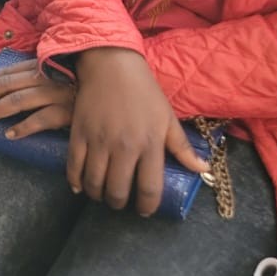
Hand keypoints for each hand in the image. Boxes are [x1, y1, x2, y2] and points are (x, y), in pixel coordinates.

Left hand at [0, 57, 75, 138]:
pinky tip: (10, 135)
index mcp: (41, 67)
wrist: (115, 90)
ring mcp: (57, 93)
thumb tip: (10, 89)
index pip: (7, 73)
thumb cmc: (82, 84)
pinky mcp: (69, 111)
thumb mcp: (57, 74)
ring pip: (19, 100)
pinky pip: (41, 119)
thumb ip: (37, 77)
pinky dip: (24, 127)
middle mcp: (46, 77)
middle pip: (7, 85)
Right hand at [69, 47, 209, 216]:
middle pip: (118, 191)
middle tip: (120, 202)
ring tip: (102, 194)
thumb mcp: (167, 117)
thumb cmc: (144, 92)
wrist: (111, 65)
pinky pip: (73, 166)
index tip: (144, 210)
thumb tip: (203, 170)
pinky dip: (75, 181)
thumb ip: (182, 148)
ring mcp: (99, 140)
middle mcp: (124, 146)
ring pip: (94, 183)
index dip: (146, 206)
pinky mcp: (79, 133)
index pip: (149, 189)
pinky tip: (80, 186)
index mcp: (150, 144)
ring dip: (97, 195)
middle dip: (119, 204)